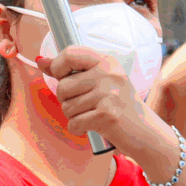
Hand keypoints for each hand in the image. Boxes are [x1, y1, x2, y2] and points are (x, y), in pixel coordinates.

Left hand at [46, 47, 168, 159]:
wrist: (145, 132)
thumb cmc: (119, 106)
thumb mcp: (100, 81)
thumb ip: (70, 70)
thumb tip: (40, 61)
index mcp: (107, 62)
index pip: (69, 53)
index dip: (57, 66)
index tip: (61, 76)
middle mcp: (109, 74)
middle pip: (62, 85)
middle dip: (66, 100)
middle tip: (85, 104)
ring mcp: (109, 94)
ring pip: (66, 107)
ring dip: (74, 116)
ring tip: (92, 114)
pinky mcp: (107, 115)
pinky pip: (74, 123)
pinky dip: (79, 129)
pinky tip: (94, 126)